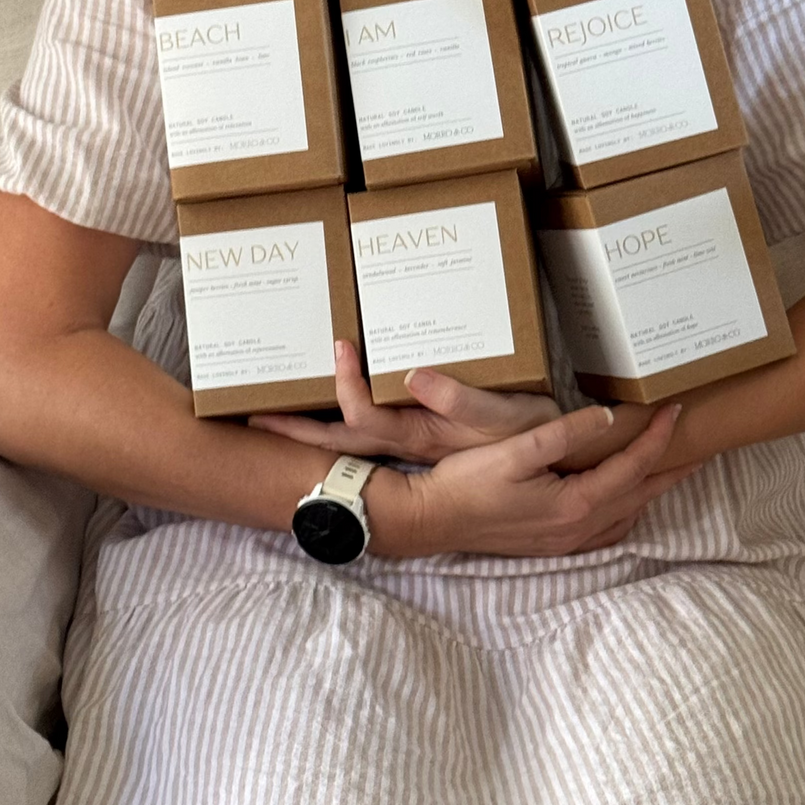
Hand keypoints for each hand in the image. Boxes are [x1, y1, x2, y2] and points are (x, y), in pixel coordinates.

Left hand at [250, 338, 559, 463]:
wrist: (552, 458)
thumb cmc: (527, 434)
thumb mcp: (501, 416)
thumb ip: (461, 401)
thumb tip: (414, 376)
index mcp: (419, 436)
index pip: (362, 420)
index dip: (343, 388)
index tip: (338, 346)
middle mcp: (406, 442)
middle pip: (337, 441)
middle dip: (294, 429)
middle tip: (252, 413)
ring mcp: (410, 439)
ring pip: (348, 439)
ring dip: (310, 427)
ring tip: (276, 406)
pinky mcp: (421, 431)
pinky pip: (369, 427)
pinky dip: (342, 418)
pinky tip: (329, 400)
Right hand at [382, 399, 698, 557]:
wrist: (432, 520)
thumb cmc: (468, 482)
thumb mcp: (513, 450)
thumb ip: (562, 435)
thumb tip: (606, 419)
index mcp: (575, 504)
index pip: (631, 467)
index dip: (657, 439)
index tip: (675, 411)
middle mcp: (578, 528)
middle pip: (641, 496)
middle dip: (671, 468)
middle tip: (700, 445)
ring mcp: (566, 541)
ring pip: (628, 514)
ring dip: (652, 489)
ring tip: (670, 466)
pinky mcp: (552, 543)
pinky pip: (609, 528)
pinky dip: (628, 508)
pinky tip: (623, 498)